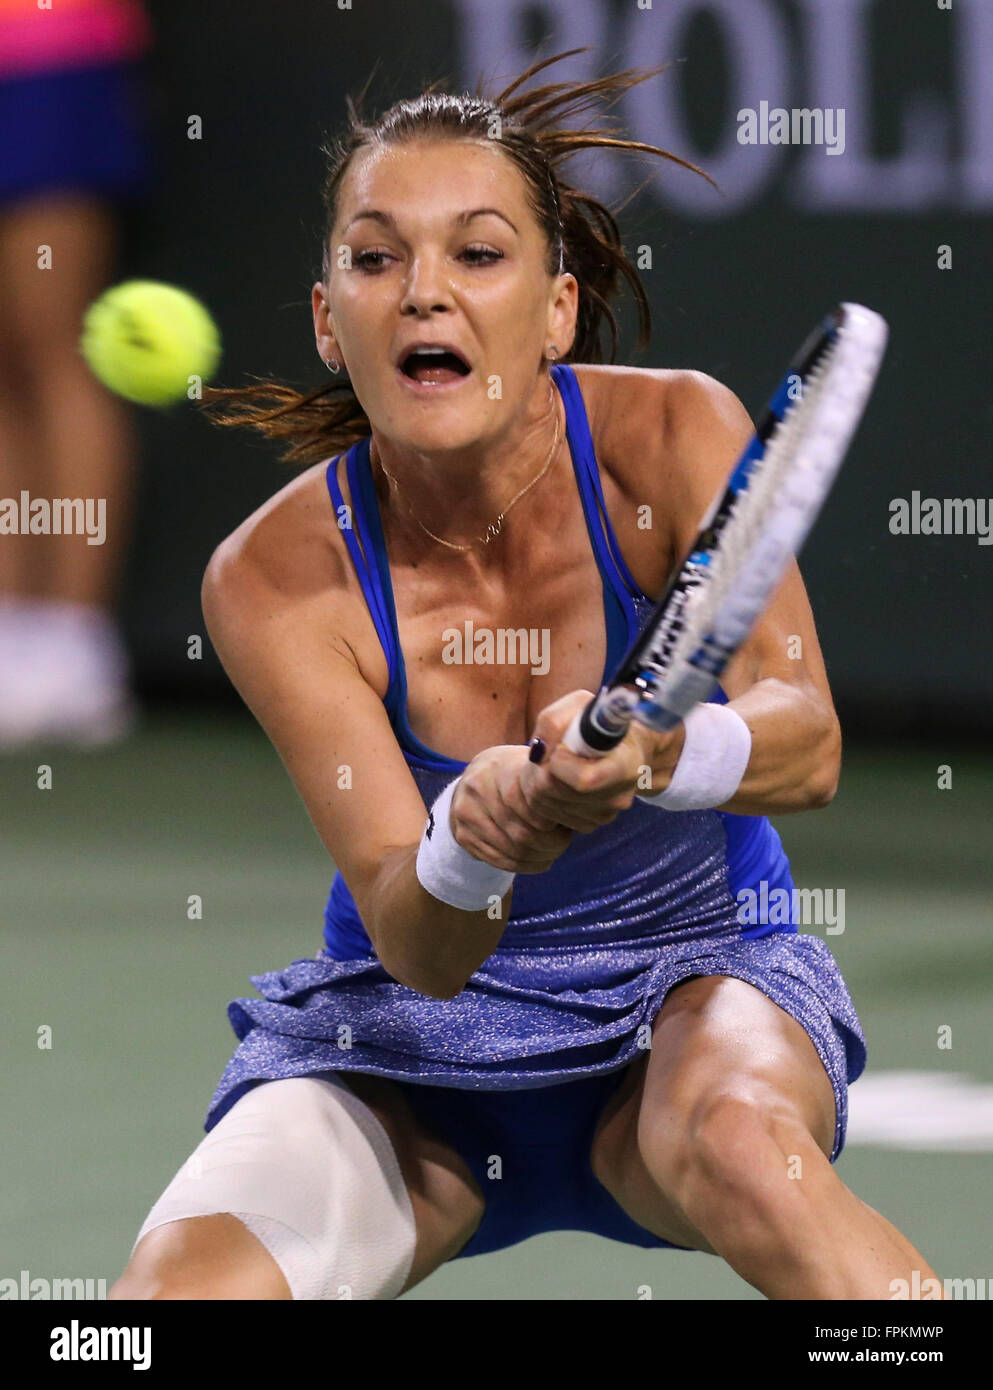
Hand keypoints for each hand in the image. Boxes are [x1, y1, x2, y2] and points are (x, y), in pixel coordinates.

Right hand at [449, 744, 575, 873]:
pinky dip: (526, 866)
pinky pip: (501, 861)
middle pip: (523, 834)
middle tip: (565, 840)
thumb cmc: (514, 772)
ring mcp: (465, 816)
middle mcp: (477, 791)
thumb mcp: (530, 766)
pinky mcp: (463, 836)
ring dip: (540, 857)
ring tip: (554, 849)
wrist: (473, 779)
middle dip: (551, 844)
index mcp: (498, 769)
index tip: (569, 824)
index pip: (533, 809)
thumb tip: (582, 806)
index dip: (555, 824)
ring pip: (513, 851)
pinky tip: (539, 859)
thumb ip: (550, 783)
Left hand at [520, 690, 685, 831]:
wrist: (620, 748)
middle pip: (558, 792)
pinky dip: (546, 797)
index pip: (584, 780)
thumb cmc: (598, 724)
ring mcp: (605, 814)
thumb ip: (554, 721)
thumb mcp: (579, 707)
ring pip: (549, 804)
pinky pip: (552, 815)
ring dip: (540, 783)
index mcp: (626, 766)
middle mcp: (619, 796)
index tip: (558, 748)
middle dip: (544, 770)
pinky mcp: (590, 824)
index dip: (560, 763)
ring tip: (554, 764)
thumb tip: (539, 752)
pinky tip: (558, 779)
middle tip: (550, 753)